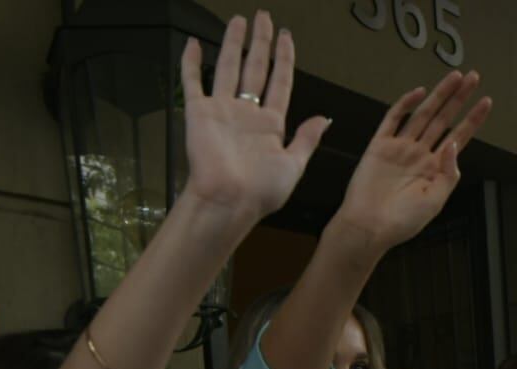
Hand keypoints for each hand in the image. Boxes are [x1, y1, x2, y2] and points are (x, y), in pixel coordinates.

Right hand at [180, 14, 329, 224]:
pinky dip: (191, 63)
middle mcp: (247, 112)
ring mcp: (223, 110)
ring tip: (239, 21)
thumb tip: (325, 118)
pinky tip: (194, 44)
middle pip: (256, 67)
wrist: (229, 200)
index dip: (284, 58)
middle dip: (261, 42)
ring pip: (229, 67)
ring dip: (233, 43)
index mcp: (271, 124)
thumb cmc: (261, 190)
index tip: (286, 37)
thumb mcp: (294, 165)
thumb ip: (306, 139)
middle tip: (263, 17)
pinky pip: (193, 82)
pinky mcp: (199, 113)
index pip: (280, 81)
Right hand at [337, 70, 490, 249]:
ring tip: (456, 77)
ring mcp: (400, 148)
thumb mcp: (435, 200)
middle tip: (474, 77)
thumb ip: (448, 172)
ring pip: (423, 114)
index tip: (486, 101)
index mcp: (434, 168)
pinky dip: (405, 105)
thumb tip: (453, 143)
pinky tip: (420, 93)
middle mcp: (419, 154)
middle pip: (443, 119)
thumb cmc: (403, 220)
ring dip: (439, 95)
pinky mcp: (379, 145)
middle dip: (459, 98)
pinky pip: (393, 120)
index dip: (472, 120)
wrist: (369, 226)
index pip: (458, 137)